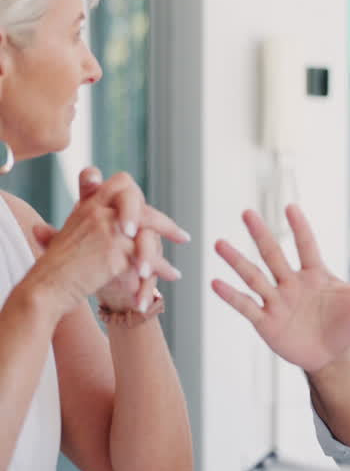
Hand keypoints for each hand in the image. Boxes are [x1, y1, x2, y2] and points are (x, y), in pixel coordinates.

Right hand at [23, 169, 186, 315]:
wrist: (46, 288)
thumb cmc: (57, 264)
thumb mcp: (70, 231)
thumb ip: (89, 216)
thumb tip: (95, 190)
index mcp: (90, 205)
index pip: (122, 183)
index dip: (140, 196)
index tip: (152, 211)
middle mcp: (99, 213)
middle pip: (143, 208)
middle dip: (166, 224)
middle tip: (183, 237)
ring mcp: (107, 231)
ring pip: (149, 235)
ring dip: (164, 254)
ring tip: (176, 271)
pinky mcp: (114, 253)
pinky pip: (148, 260)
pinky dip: (162, 270)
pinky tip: (171, 277)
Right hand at [212, 205, 349, 372]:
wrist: (332, 354)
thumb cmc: (349, 322)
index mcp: (316, 274)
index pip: (306, 245)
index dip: (300, 227)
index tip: (290, 205)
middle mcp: (292, 283)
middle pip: (274, 254)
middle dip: (261, 234)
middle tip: (247, 211)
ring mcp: (277, 301)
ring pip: (254, 277)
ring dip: (237, 261)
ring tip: (218, 243)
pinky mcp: (266, 322)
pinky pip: (246, 306)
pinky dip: (232, 296)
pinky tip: (215, 282)